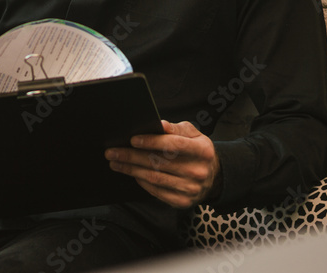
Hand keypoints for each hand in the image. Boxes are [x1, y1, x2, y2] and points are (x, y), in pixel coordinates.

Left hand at [105, 120, 221, 208]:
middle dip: (132, 156)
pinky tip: (132, 173)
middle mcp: (197, 171)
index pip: (173, 145)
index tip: (132, 139)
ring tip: (116, 162)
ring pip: (154, 178)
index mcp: (202, 151)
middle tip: (113, 152)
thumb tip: (159, 124)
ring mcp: (190, 188)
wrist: (214, 177)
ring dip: (131, 170)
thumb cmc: (198, 152)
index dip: (152, 142)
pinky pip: (156, 192)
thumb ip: (176, 129)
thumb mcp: (194, 135)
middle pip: (159, 162)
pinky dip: (141, 182)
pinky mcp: (182, 201)